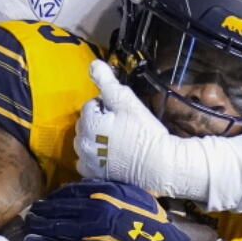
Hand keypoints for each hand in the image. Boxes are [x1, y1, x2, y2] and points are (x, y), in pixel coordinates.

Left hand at [24, 179, 195, 240]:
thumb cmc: (155, 225)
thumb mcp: (139, 197)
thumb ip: (117, 190)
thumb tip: (99, 189)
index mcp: (110, 190)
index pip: (74, 190)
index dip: (56, 196)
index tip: (48, 201)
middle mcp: (101, 205)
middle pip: (62, 206)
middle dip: (44, 211)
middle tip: (31, 214)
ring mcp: (97, 227)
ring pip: (60, 226)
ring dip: (41, 228)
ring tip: (28, 230)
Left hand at [75, 61, 199, 196]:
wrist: (159, 166)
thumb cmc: (144, 132)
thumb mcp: (127, 101)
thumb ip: (107, 82)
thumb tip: (93, 64)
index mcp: (88, 122)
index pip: (91, 105)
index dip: (107, 106)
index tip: (123, 113)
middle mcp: (82, 142)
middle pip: (86, 123)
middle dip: (99, 121)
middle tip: (122, 126)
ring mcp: (87, 161)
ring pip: (85, 142)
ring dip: (95, 139)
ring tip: (117, 141)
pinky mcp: (95, 176)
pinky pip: (87, 163)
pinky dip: (94, 158)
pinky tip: (109, 156)